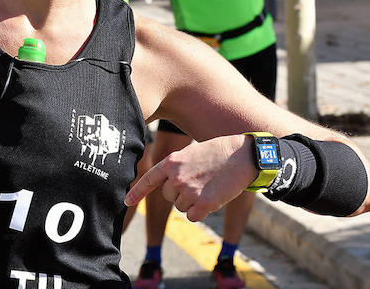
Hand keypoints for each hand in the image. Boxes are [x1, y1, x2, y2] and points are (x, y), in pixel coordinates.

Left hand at [124, 135, 256, 221]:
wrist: (242, 155)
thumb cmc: (218, 153)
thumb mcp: (190, 154)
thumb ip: (176, 168)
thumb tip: (169, 187)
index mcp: (171, 162)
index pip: (149, 180)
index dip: (137, 192)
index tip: (126, 201)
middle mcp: (176, 177)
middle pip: (169, 197)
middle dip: (181, 194)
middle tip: (199, 181)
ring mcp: (189, 191)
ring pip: (182, 207)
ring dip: (193, 202)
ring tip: (208, 185)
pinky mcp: (204, 204)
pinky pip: (193, 216)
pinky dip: (201, 212)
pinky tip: (212, 197)